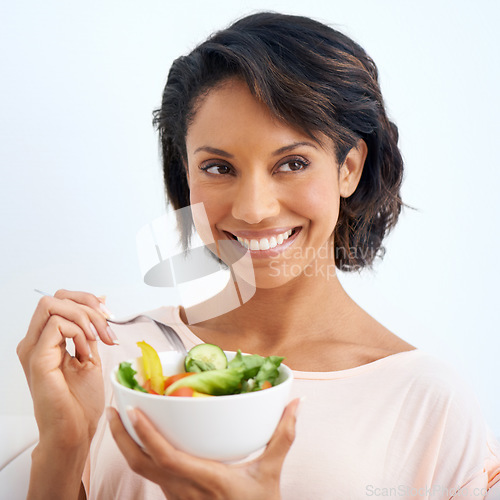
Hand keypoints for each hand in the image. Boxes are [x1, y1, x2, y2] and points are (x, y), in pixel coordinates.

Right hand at [17, 289, 116, 449]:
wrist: (75, 431)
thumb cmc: (80, 401)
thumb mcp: (90, 354)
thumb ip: (89, 329)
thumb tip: (99, 302)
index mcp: (46, 339)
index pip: (60, 299)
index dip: (87, 300)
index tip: (108, 316)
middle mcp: (35, 341)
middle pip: (56, 296)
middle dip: (88, 305)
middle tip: (105, 328)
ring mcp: (33, 349)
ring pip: (53, 304)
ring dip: (85, 318)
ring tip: (96, 342)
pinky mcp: (37, 359)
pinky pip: (57, 325)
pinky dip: (79, 333)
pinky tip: (85, 353)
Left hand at [107, 398, 300, 499]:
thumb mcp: (271, 473)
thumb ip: (283, 436)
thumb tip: (296, 404)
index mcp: (205, 479)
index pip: (166, 457)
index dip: (146, 434)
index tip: (132, 409)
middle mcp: (184, 489)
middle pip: (141, 465)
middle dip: (122, 437)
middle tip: (114, 410)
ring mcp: (177, 496)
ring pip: (142, 471)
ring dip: (128, 444)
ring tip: (123, 418)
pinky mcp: (177, 497)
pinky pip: (152, 474)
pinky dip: (142, 453)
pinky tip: (145, 438)